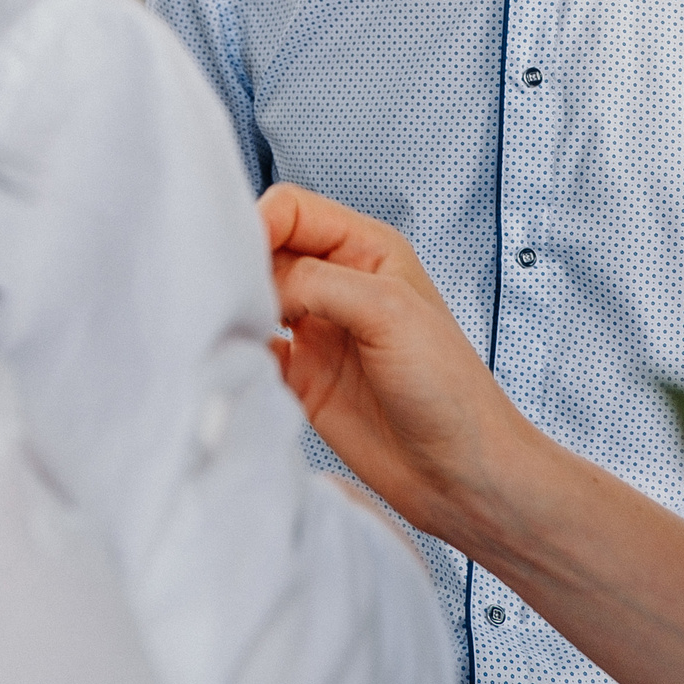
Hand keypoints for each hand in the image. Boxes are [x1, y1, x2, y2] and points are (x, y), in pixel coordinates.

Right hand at [260, 184, 531, 541]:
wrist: (460, 473)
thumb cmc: (451, 388)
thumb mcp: (389, 311)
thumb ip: (319, 282)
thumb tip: (258, 280)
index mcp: (365, 250)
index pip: (292, 210)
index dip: (259, 221)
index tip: (235, 252)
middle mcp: (337, 284)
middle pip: (266, 250)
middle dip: (239, 264)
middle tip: (223, 291)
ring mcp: (316, 331)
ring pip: (254, 298)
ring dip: (235, 306)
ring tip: (226, 322)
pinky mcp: (301, 377)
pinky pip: (253, 349)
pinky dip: (237, 349)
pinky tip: (236, 357)